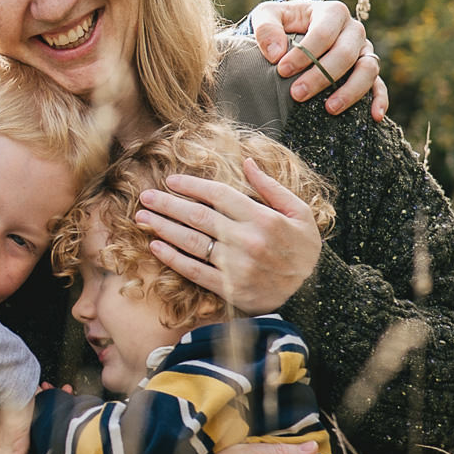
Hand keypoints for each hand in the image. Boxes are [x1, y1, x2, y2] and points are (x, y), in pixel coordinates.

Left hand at [136, 157, 321, 314]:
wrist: (312, 291)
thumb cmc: (302, 247)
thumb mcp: (299, 212)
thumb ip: (270, 187)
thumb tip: (246, 161)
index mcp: (263, 218)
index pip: (218, 195)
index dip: (192, 186)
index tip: (171, 181)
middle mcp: (246, 240)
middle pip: (198, 216)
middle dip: (167, 204)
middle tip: (145, 196)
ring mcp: (235, 266)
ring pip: (191, 242)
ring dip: (162, 228)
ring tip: (142, 218)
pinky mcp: (228, 288)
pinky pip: (193, 271)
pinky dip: (172, 258)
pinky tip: (155, 246)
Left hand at [247, 0, 387, 120]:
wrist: (297, 30)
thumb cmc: (282, 23)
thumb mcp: (267, 16)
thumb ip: (266, 29)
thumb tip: (276, 54)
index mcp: (332, 13)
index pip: (324, 32)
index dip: (305, 53)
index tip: (282, 71)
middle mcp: (353, 30)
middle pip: (346, 53)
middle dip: (322, 76)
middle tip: (297, 94)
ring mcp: (363, 51)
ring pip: (368, 69)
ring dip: (351, 91)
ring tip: (329, 109)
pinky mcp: (367, 70)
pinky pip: (379, 85)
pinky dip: (379, 100)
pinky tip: (374, 117)